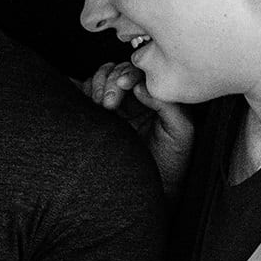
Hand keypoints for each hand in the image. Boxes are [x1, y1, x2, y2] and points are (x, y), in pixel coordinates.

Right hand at [84, 61, 196, 193]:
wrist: (153, 189)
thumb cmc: (171, 162)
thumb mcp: (181, 131)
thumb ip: (167, 105)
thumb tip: (141, 86)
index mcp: (154, 98)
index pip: (139, 73)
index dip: (129, 74)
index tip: (124, 85)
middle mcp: (135, 100)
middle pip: (117, 72)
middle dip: (110, 81)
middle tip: (108, 104)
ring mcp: (115, 109)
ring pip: (100, 80)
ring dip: (95, 84)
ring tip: (99, 105)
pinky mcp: (98, 119)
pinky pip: (84, 96)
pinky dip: (79, 90)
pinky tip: (82, 99)